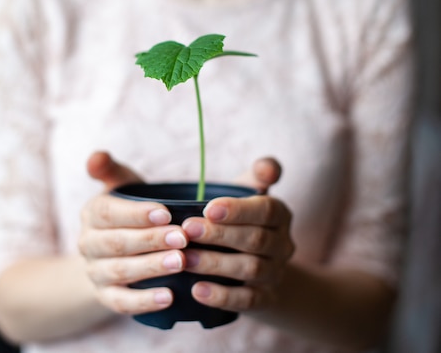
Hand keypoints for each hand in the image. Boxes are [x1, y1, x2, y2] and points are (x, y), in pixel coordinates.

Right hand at [79, 151, 189, 314]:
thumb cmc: (128, 212)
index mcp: (92, 214)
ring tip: (180, 262)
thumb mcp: (120, 186)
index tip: (167, 213)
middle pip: (117, 243)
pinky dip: (143, 301)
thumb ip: (110, 170)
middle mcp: (88, 244)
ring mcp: (95, 272)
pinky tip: (169, 297)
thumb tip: (97, 156)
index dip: (137, 213)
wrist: (112, 254)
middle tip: (183, 237)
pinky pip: (121, 302)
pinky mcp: (105, 297)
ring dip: (151, 268)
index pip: (109, 212)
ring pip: (120, 271)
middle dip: (151, 240)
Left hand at [181, 158, 294, 312]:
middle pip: (256, 240)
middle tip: (186, 231)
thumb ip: (256, 176)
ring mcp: (276, 273)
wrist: (256, 268)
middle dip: (219, 235)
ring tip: (184, 260)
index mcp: (279, 214)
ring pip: (250, 269)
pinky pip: (247, 300)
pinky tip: (196, 291)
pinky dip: (221, 296)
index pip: (266, 210)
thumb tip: (267, 166)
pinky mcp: (265, 299)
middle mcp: (283, 244)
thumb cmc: (240, 220)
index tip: (207, 208)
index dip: (238, 210)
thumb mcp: (247, 194)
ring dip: (215, 264)